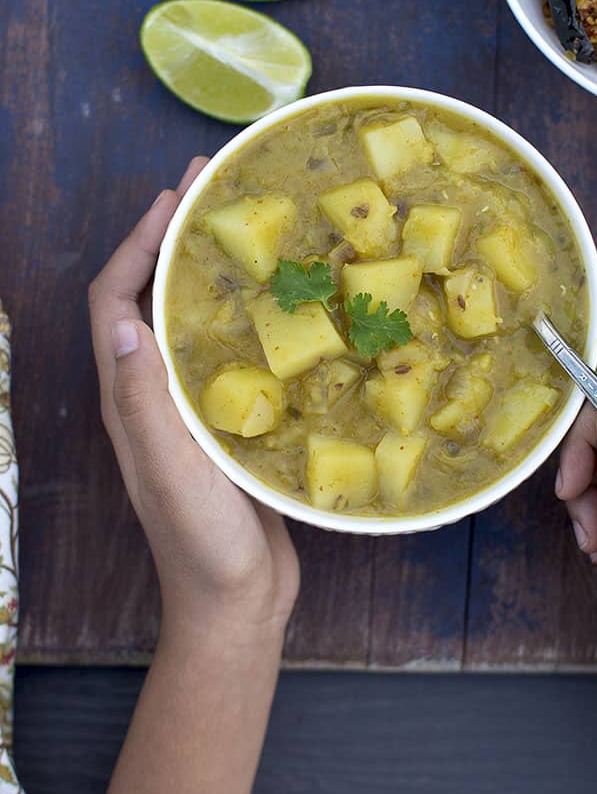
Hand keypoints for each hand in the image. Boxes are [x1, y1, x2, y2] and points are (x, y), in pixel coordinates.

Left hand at [88, 158, 299, 646]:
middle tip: (212, 190)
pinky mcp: (222, 422)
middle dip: (171, 239)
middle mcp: (150, 394)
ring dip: (205, 270)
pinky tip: (283, 305)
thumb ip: (143, 401)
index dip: (138, 243)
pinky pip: (224, 351)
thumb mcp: (171, 469)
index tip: (174, 196)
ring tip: (245, 231)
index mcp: (128, 398)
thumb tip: (121, 318)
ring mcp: (186, 408)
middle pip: (148, 298)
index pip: (115, 300)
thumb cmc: (201, 543)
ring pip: (187, 320)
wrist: (237, 602)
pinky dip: (242, 314)